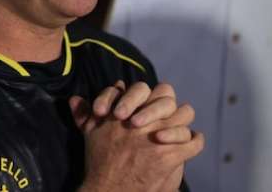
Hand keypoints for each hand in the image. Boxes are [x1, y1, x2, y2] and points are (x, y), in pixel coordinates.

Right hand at [71, 81, 202, 191]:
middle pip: (168, 97)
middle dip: (168, 104)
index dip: (149, 97)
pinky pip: (194, 142)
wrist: (108, 190)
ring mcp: (158, 136)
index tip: (147, 108)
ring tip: (182, 127)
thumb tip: (75, 99)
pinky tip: (193, 142)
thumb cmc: (98, 163)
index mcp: (127, 111)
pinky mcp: (169, 156)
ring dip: (184, 120)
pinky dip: (196, 141)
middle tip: (168, 115)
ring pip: (185, 114)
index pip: (147, 89)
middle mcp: (143, 120)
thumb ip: (84, 115)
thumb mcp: (88, 135)